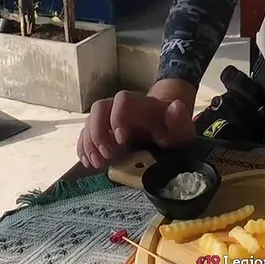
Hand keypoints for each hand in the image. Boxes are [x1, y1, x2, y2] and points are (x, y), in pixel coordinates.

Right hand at [77, 84, 195, 168]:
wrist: (163, 125)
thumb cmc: (171, 128)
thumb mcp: (181, 128)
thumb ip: (179, 120)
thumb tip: (176, 106)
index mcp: (139, 104)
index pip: (122, 100)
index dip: (117, 118)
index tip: (121, 140)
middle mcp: (119, 107)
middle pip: (99, 108)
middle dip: (98, 132)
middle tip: (106, 155)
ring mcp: (108, 118)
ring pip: (89, 121)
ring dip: (89, 142)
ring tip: (96, 163)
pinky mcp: (101, 130)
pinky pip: (85, 134)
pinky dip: (83, 148)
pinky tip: (88, 162)